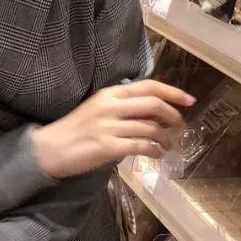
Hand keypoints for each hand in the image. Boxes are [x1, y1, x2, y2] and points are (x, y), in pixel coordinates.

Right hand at [31, 79, 194, 179]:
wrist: (51, 149)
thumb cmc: (76, 129)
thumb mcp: (99, 109)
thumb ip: (124, 107)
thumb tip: (155, 112)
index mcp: (110, 93)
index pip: (148, 86)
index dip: (173, 92)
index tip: (190, 100)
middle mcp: (111, 106)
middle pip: (153, 104)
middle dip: (173, 115)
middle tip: (180, 127)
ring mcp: (109, 126)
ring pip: (150, 127)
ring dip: (165, 138)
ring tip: (168, 145)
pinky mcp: (108, 147)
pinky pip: (141, 146)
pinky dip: (154, 150)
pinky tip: (157, 154)